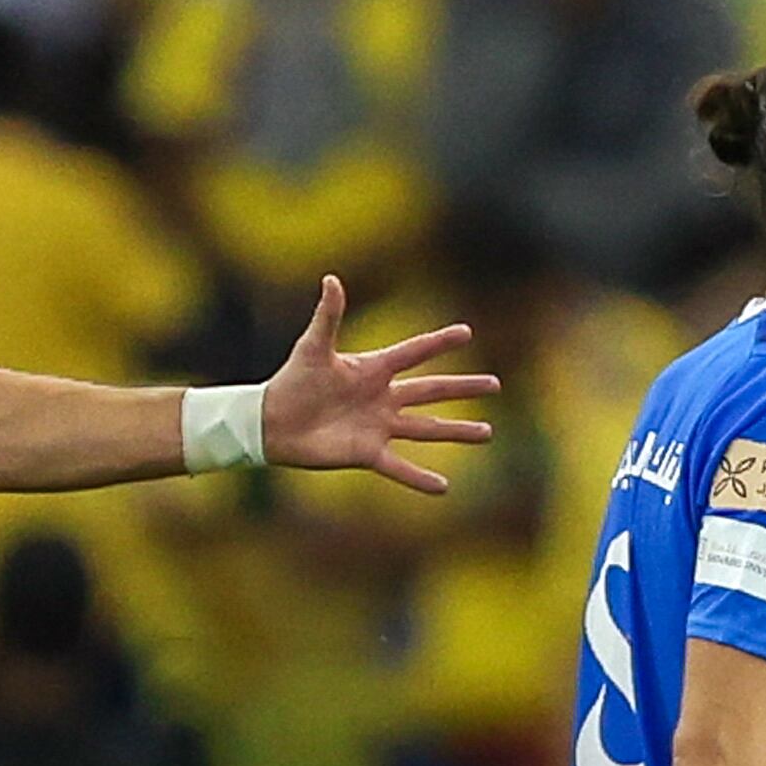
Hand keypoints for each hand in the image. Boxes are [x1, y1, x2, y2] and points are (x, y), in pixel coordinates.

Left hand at [257, 274, 500, 495]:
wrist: (270, 422)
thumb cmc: (291, 381)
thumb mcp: (312, 347)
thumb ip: (327, 316)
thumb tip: (331, 279)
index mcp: (373, 369)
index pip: (414, 352)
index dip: (439, 343)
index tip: (467, 333)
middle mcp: (382, 397)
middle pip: (432, 391)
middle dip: (463, 388)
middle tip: (495, 384)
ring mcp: (378, 426)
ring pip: (426, 428)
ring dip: (456, 430)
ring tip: (487, 433)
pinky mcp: (366, 453)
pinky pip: (399, 467)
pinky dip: (420, 478)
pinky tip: (444, 487)